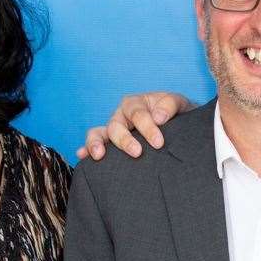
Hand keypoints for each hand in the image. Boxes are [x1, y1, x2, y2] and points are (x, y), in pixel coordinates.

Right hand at [76, 91, 191, 160]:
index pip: (138, 114)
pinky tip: (82, 156)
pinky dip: (86, 149)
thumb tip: (158, 117)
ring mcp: (114, 130)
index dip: (147, 128)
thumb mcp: (179, 104)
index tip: (159, 143)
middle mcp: (121, 115)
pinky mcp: (111, 144)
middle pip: (116, 125)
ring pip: (99, 133)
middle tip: (138, 153)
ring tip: (99, 155)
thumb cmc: (176, 114)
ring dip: (96, 143)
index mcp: (136, 104)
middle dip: (125, 140)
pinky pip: (94, 145)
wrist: (178, 126)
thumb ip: (170, 106)